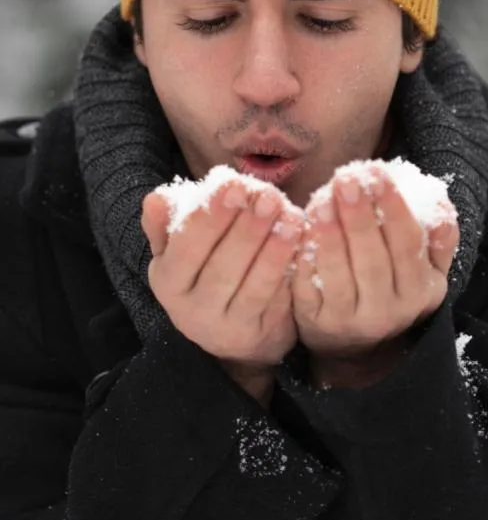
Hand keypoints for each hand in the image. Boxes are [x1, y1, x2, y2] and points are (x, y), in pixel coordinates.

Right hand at [142, 183, 304, 377]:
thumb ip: (169, 222)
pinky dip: (288, 269)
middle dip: (247, 227)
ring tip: (291, 216)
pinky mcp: (257, 335)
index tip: (234, 183)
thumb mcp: (181, 248)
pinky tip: (299, 242)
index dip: (210, 216)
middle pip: (221, 267)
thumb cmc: (205, 269)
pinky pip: (275, 301)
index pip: (185, 247)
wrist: (233, 330)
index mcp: (167, 279)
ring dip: (273, 248)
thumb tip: (156, 199)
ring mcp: (225, 327)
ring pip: (252, 286)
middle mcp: (190, 310)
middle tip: (269, 196)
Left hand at [291, 168, 458, 362]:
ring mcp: (349, 320)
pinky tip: (299, 229)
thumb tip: (441, 205)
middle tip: (345, 178)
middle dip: (359, 216)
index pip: (408, 245)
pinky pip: (308, 287)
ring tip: (320, 200)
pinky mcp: (315, 322)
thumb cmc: (389, 286)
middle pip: (372, 260)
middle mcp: (387, 311)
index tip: (377, 171)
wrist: (356, 342)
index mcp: (419, 292)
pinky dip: (304, 257)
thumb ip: (437, 240)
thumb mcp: (423, 270)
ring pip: (338, 275)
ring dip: (329, 235)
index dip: (393, 207)